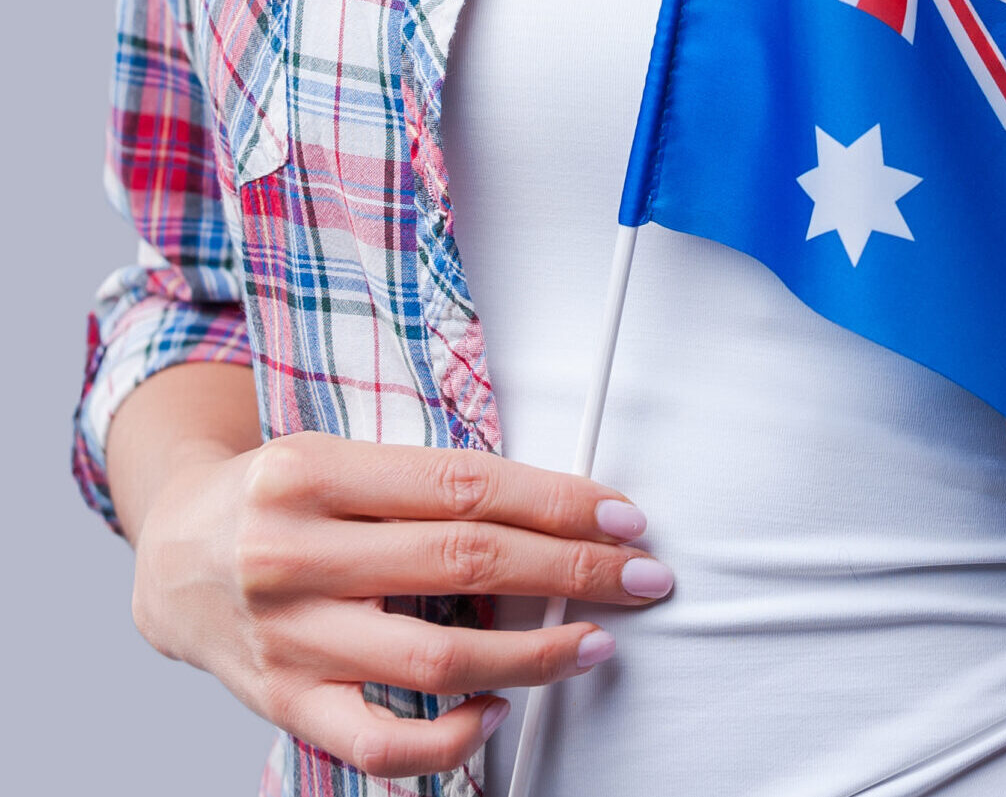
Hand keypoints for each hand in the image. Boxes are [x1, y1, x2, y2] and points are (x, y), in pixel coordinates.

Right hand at [128, 429, 668, 777]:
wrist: (171, 560)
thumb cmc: (277, 500)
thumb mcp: (338, 456)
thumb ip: (428, 484)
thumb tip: (557, 514)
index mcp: (312, 472)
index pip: (465, 487)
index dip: (558, 504)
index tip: (624, 519)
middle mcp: (293, 552)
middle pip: (465, 564)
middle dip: (573, 572)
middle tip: (640, 577)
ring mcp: (288, 635)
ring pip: (437, 660)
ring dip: (537, 657)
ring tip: (593, 643)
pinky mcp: (283, 703)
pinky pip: (380, 744)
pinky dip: (452, 739)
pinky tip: (496, 710)